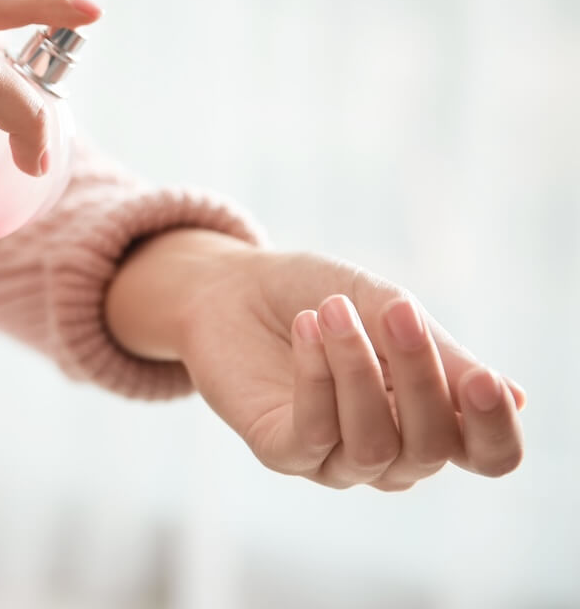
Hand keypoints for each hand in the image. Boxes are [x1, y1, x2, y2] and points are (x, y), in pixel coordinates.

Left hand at [106, 229, 525, 489]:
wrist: (231, 287)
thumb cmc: (317, 295)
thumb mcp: (385, 308)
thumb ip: (439, 353)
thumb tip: (515, 396)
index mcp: (429, 418)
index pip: (486, 455)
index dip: (496, 431)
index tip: (488, 382)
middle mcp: (388, 451)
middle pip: (432, 447)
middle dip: (420, 376)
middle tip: (396, 310)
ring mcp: (333, 459)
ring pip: (373, 443)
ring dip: (356, 368)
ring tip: (331, 308)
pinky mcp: (281, 451)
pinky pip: (313, 433)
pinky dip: (315, 377)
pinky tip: (306, 329)